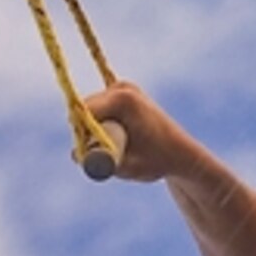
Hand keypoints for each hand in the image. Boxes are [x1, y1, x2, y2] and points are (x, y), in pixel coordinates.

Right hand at [82, 81, 199, 183]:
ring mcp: (122, 88)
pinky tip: (120, 135)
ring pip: (89, 112)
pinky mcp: (122, 94)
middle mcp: (122, 88)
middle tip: (109, 153)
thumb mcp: (126, 167)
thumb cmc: (157, 161)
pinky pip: (98, 111)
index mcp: (123, 99)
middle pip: (84, 111)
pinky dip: (101, 126)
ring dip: (94, 131)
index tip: (94, 154)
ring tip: (120, 146)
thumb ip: (98, 161)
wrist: (181, 154)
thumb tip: (73, 154)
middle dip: (86, 134)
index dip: (81, 136)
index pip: (82, 113)